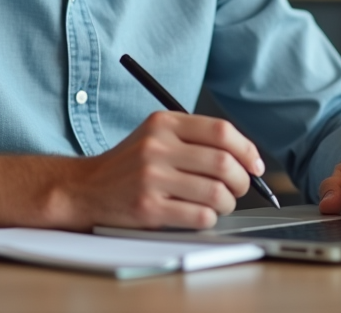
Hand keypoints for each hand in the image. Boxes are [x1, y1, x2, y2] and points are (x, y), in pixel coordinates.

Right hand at [56, 111, 263, 230]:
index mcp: (164, 123)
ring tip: (221, 204)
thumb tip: (245, 157)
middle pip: (223, 163)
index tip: (255, 165)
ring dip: (228, 203)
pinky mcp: (148, 208)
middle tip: (240, 188)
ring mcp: (151, 177)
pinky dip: (210, 218)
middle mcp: (157, 147)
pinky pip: (199, 216)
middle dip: (242, 181)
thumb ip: (195, 139)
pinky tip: (202, 215)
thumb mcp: (156, 136)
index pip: (221, 131)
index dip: (246, 150)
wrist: (85, 187)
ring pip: (215, 192)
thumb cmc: (129, 164)